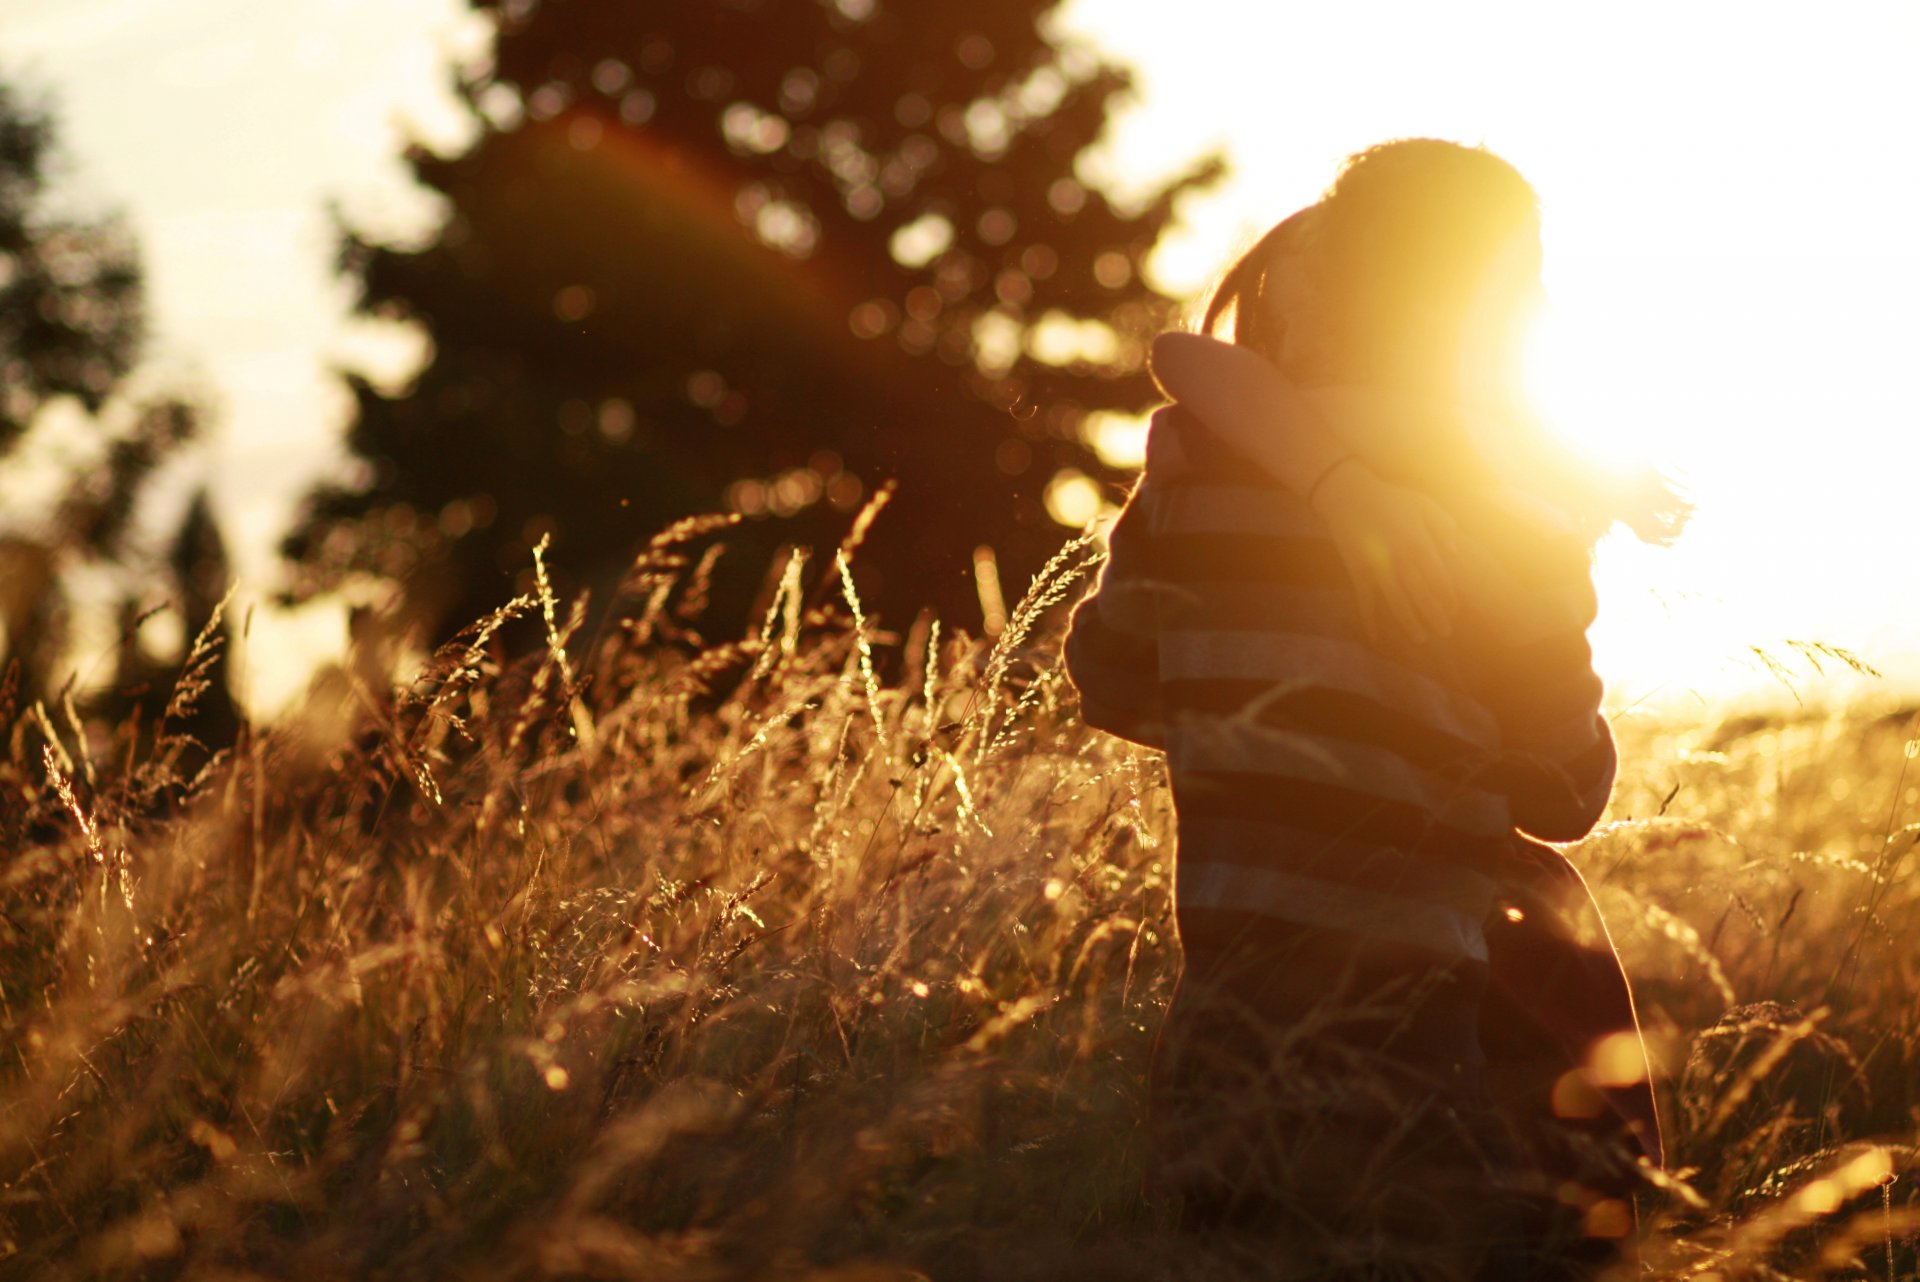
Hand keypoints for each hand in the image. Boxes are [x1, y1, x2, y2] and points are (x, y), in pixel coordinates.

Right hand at [1309, 460, 1459, 645]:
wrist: (1349, 494)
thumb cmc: (1389, 497)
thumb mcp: (1422, 503)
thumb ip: (1442, 524)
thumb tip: (1455, 551)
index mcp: (1418, 542)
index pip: (1439, 577)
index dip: (1448, 596)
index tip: (1455, 610)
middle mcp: (1401, 558)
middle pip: (1422, 594)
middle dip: (1434, 615)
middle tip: (1445, 633)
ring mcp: (1378, 567)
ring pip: (1397, 602)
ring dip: (1409, 622)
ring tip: (1420, 639)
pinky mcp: (1358, 572)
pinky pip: (1365, 601)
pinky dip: (1369, 621)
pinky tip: (1375, 638)